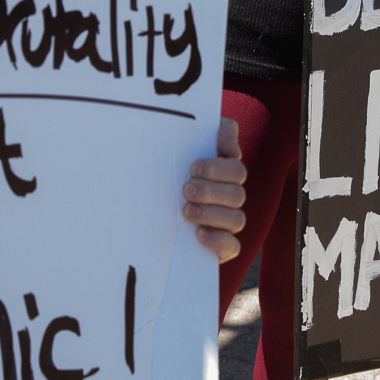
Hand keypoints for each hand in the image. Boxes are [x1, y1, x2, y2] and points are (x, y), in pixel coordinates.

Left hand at [183, 116, 248, 260]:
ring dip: (213, 214)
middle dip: (211, 192)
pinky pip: (232, 247)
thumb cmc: (170, 167)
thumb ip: (216, 132)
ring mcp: (226, 224)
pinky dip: (220, 240)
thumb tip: (233, 150)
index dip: (218, 170)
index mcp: (225, 175)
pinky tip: (200, 234)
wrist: (142, 206)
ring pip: (237, 220)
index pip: (236, 171)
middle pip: (237, 195)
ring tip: (187, 211)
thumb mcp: (187, 141)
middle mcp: (229, 198)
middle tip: (186, 190)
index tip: (192, 169)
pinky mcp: (220, 247)